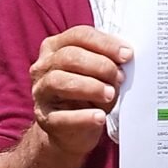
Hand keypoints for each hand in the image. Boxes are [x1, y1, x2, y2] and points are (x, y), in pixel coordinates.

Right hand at [30, 24, 131, 163]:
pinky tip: (99, 117)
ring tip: (110, 95)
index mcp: (55, 47)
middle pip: (69, 56)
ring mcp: (41, 92)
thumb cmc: (87, 96)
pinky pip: (61, 117)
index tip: (127, 55)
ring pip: (59, 81)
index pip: (79, 35)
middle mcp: (43, 67)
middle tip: (119, 78)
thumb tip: (125, 56)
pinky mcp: (44, 119)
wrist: (72, 132)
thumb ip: (107, 61)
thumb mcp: (97, 74)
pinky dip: (82, 117)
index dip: (104, 43)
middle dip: (100, 65)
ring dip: (91, 86)